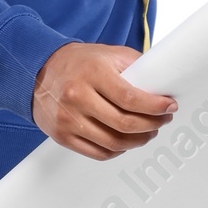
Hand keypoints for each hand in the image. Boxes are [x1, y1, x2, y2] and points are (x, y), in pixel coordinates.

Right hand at [32, 42, 177, 159]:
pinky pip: (98, 153)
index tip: (169, 107)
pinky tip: (127, 141)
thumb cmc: (78, 62)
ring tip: (148, 132)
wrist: (38, 71)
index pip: (130, 98)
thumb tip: (163, 83)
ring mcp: (67, 119)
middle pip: (124, 124)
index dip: (155, 107)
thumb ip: (136, 66)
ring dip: (138, 141)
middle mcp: (77, 96)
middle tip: (163, 120)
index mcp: (92, 73)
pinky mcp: (62, 136)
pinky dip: (118, 151)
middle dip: (152, 125)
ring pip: (114, 143)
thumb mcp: (108, 54)